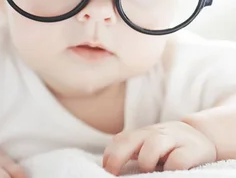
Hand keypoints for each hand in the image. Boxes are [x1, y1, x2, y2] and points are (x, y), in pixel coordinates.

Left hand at [102, 121, 216, 174]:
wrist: (202, 135)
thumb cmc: (168, 146)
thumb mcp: (148, 145)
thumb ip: (132, 151)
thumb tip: (111, 168)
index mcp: (141, 134)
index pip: (119, 140)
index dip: (110, 155)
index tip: (106, 170)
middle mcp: (154, 133)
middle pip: (130, 140)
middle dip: (117, 157)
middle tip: (113, 174)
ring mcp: (173, 139)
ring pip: (153, 145)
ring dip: (146, 161)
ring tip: (148, 171)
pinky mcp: (192, 150)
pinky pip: (177, 160)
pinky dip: (171, 168)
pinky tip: (170, 173)